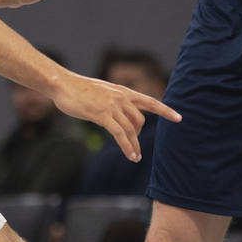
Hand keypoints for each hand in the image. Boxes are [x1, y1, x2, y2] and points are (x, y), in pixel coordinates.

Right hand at [52, 74, 180, 161]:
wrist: (62, 84)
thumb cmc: (79, 89)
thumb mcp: (102, 92)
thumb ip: (114, 102)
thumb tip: (120, 114)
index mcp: (123, 91)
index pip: (150, 101)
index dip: (165, 110)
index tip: (179, 118)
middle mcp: (121, 97)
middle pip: (140, 120)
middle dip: (138, 135)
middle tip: (134, 147)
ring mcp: (112, 105)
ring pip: (131, 129)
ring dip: (134, 146)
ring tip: (136, 157)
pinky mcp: (102, 115)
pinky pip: (120, 134)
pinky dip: (127, 146)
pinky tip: (131, 155)